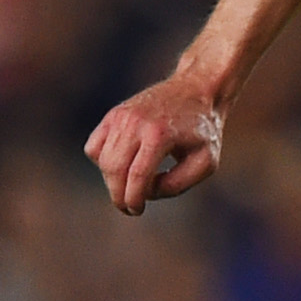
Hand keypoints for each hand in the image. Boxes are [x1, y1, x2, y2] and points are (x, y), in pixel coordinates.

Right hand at [84, 70, 226, 214]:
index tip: (137, 211)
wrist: (196, 90)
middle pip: (114, 170)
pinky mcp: (113, 115)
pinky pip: (94, 147)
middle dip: (119, 196)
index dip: (133, 200)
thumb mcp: (206, 162)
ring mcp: (121, 117)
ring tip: (132, 187)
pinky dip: (103, 162)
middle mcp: (135, 123)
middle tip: (131, 209)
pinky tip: (124, 165)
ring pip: (102, 160)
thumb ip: (178, 184)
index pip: (137, 176)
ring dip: (113, 181)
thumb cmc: (203, 130)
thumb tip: (147, 193)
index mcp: (160, 134)